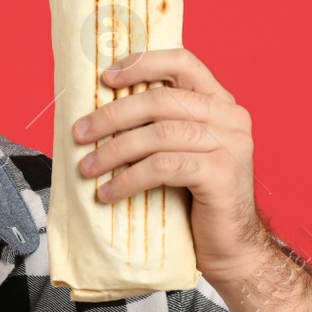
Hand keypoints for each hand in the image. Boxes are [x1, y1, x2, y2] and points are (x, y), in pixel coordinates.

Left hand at [70, 47, 270, 281]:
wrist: (230, 248)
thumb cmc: (197, 201)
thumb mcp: (179, 153)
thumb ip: (159, 127)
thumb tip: (100, 116)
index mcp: (220, 103)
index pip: (182, 63)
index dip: (142, 63)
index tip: (105, 79)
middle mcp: (230, 116)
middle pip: (161, 99)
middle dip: (113, 115)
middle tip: (80, 133)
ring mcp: (230, 144)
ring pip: (159, 134)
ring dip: (114, 150)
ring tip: (87, 168)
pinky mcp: (221, 173)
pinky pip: (163, 167)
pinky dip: (129, 179)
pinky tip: (108, 193)